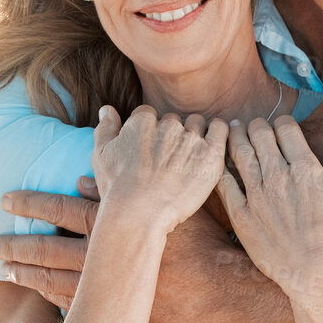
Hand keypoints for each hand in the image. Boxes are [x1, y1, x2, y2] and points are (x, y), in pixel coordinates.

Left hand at [0, 187, 243, 322]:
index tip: (6, 201)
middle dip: (19, 246)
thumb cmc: (198, 241)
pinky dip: (54, 300)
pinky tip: (38, 293)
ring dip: (29, 275)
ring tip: (5, 269)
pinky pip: (77, 309)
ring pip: (58, 283)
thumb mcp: (166, 207)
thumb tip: (80, 178)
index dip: (33, 205)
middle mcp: (111, 260)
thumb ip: (122, 193)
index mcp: (120, 227)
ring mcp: (114, 292)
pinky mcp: (120, 316)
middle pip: (52, 251)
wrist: (223, 289)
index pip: (65, 212)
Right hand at [91, 105, 227, 235]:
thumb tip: (107, 109)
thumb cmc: (118, 188)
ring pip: (197, 124)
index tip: (152, 150)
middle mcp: (168, 125)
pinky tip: (213, 145)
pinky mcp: (211, 153)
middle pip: (175, 120)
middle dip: (173, 135)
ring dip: (195, 135)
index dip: (152, 132)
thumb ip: (106, 128)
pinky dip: (219, 132)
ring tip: (190, 158)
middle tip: (170, 159)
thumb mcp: (101, 155)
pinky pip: (221, 129)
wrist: (139, 213)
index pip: (151, 115)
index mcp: (143, 121)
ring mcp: (191, 139)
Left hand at [218, 115, 322, 300]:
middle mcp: (278, 177)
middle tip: (252, 125)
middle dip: (256, 125)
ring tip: (232, 132)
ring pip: (239, 153)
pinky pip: (225, 183)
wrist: (317, 274)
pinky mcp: (241, 216)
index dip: (282, 122)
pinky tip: (219, 161)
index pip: (285, 129)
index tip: (280, 126)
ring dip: (235, 137)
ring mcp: (257, 196)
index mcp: (305, 169)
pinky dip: (221, 167)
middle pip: (259, 136)